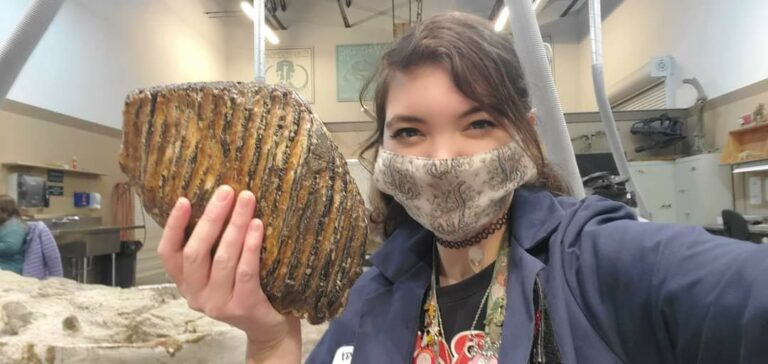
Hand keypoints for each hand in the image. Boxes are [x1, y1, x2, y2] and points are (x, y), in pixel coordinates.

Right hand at [157, 185, 300, 360]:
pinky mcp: (242, 307)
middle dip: (212, 218)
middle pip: (195, 251)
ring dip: (235, 225)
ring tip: (247, 201)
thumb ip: (214, 246)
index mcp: (186, 282)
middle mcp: (195, 294)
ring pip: (222, 258)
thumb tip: (221, 201)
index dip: (173, 226)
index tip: (184, 200)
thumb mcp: (221, 269)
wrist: (269, 326)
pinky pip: (245, 271)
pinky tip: (257, 226)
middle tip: (227, 191)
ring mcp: (217, 303)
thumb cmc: (246, 289)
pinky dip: (251, 246)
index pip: (168, 253)